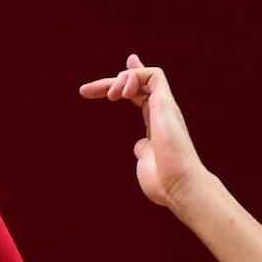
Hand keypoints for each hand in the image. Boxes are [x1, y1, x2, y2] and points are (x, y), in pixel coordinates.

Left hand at [79, 55, 211, 208]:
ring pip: (146, 76)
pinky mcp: (166, 103)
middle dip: (110, 82)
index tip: (107, 85)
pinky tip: (121, 93)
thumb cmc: (163, 182)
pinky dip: (134, 76)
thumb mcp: (146, 164)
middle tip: (83, 91)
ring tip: (109, 96)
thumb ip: (143, 151)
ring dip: (121, 79)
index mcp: (156, 125)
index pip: (142, 96)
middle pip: (138, 84)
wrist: (178, 185)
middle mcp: (162, 113)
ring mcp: (165, 107)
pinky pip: (154, 75)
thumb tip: (139, 146)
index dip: (126, 85)